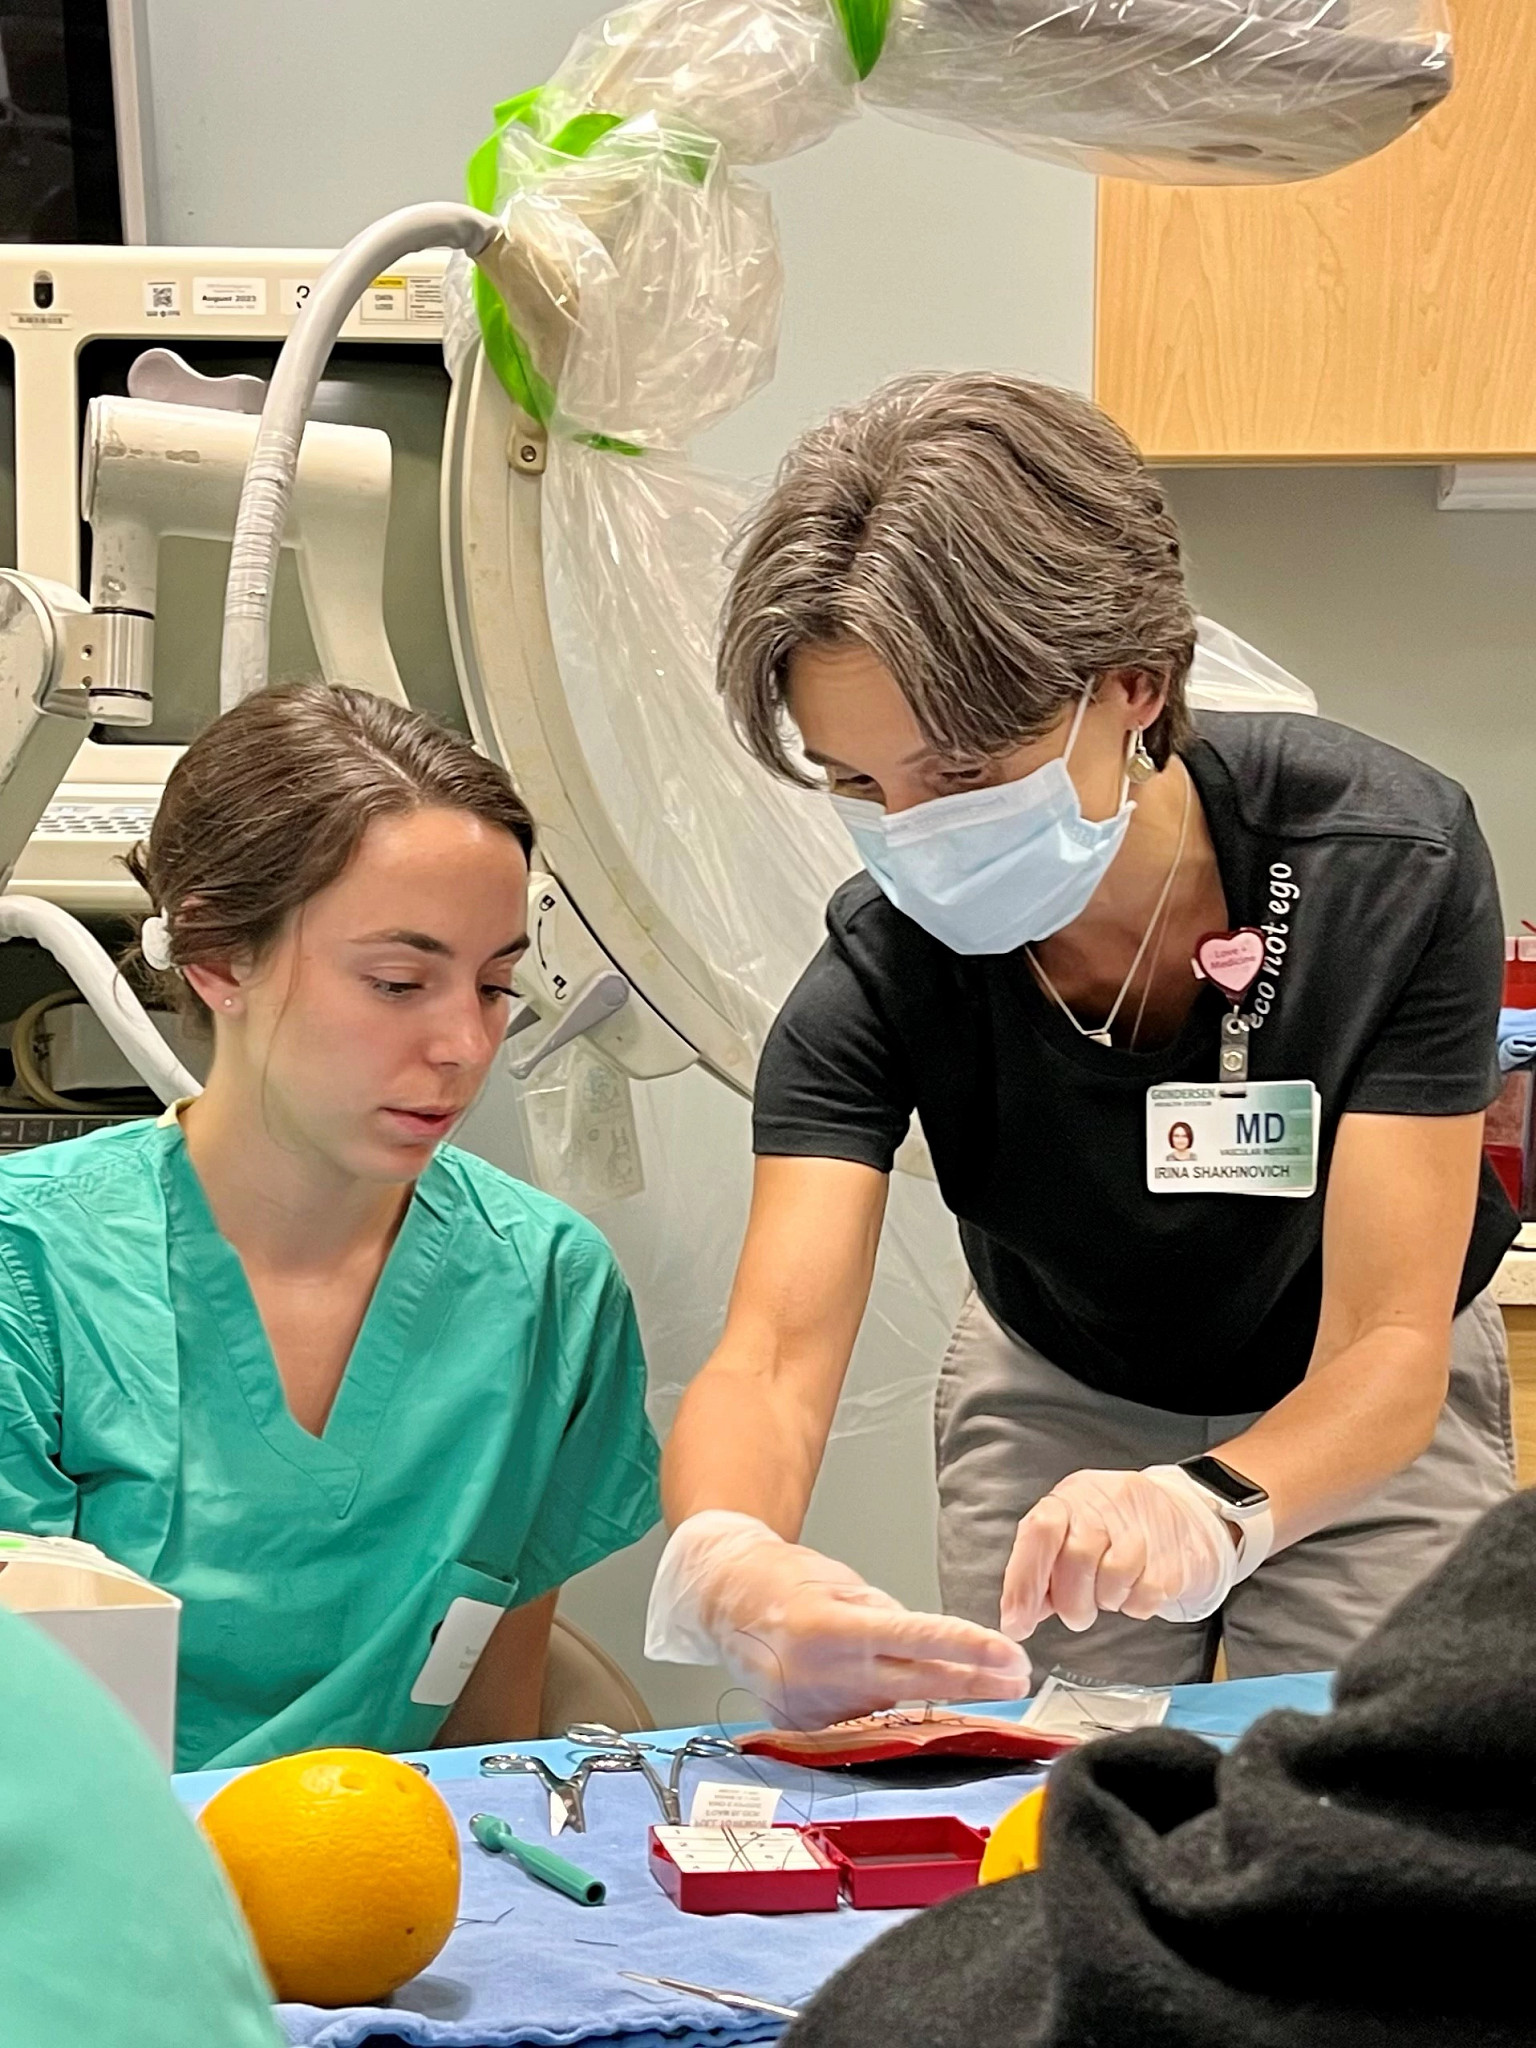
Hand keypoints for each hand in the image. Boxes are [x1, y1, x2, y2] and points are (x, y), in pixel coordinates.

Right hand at [646, 1511, 1031, 1728]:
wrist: (721, 1601)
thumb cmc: (779, 1579)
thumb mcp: (841, 1581)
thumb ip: (888, 1618)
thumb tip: (930, 1647)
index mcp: (829, 1627)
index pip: (915, 1641)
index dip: (967, 1650)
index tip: (1008, 1656)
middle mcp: (820, 1674)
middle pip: (917, 1683)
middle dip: (974, 1681)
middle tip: (1016, 1676)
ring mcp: (812, 1708)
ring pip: (890, 1700)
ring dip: (918, 1686)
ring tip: (931, 1666)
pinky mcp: (805, 1727)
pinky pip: (859, 1714)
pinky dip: (873, 1695)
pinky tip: (863, 1677)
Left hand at [1000, 1466, 1244, 1639]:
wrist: (1185, 1515)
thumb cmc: (1117, 1527)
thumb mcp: (1072, 1532)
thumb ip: (1043, 1569)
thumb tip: (1019, 1615)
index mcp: (1071, 1499)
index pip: (1040, 1533)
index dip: (1024, 1582)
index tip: (1017, 1623)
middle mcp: (1105, 1506)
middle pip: (1076, 1560)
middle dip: (1072, 1601)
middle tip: (1078, 1610)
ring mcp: (1144, 1528)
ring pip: (1112, 1579)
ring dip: (1105, 1601)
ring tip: (1110, 1591)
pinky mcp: (1174, 1557)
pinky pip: (1145, 1595)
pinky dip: (1135, 1605)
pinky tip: (1136, 1590)